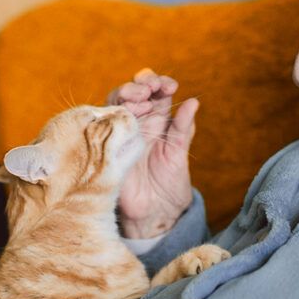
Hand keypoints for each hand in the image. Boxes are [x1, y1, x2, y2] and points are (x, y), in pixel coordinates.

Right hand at [107, 68, 198, 238]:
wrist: (155, 215)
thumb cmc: (169, 186)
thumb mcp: (180, 154)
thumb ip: (183, 128)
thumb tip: (193, 101)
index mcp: (158, 121)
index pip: (157, 93)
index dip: (161, 84)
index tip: (171, 87)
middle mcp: (139, 123)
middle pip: (134, 91)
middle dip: (142, 83)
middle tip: (152, 89)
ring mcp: (122, 132)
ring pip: (117, 101)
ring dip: (128, 93)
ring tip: (143, 97)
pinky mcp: (109, 146)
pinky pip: (104, 123)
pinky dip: (114, 113)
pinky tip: (128, 113)